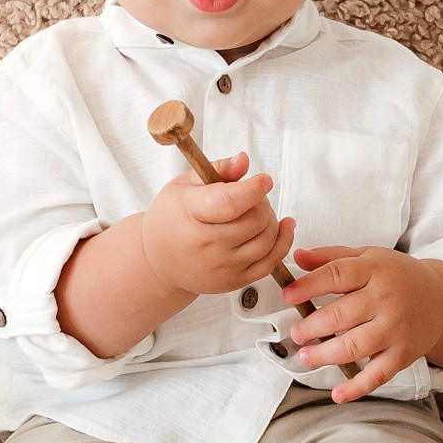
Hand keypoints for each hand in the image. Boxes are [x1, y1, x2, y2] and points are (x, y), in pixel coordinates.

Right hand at [141, 153, 293, 301]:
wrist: (158, 261)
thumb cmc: (171, 218)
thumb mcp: (185, 185)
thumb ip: (218, 169)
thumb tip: (244, 160)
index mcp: (191, 214)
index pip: (230, 203)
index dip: (253, 190)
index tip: (264, 180)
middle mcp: (206, 244)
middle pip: (255, 220)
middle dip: (262, 202)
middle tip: (252, 196)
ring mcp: (222, 266)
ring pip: (267, 239)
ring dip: (271, 220)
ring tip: (258, 211)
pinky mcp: (234, 281)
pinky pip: (271, 262)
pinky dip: (282, 242)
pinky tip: (284, 226)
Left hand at [287, 246, 442, 403]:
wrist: (440, 298)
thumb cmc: (396, 275)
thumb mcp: (368, 256)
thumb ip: (332, 257)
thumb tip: (297, 256)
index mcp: (374, 269)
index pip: (337, 275)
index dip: (309, 286)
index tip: (288, 296)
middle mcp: (386, 299)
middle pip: (342, 315)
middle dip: (312, 327)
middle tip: (296, 334)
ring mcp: (396, 328)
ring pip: (355, 346)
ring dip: (325, 354)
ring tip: (306, 356)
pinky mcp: (403, 354)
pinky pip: (379, 374)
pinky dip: (358, 387)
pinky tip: (338, 394)